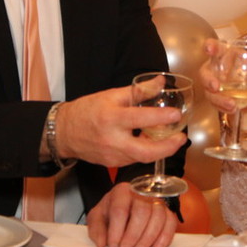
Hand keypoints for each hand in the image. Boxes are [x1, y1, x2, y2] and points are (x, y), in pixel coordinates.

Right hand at [56, 86, 186, 166]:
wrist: (64, 132)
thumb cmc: (88, 110)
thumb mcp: (112, 95)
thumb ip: (139, 90)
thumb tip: (161, 82)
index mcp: (112, 118)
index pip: (141, 119)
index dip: (161, 117)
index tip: (177, 114)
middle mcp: (113, 140)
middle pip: (146, 152)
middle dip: (168, 148)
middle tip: (181, 138)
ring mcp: (113, 155)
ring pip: (142, 157)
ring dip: (159, 149)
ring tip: (170, 137)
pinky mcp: (112, 163)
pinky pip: (134, 159)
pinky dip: (146, 151)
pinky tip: (152, 142)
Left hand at [87, 182, 177, 246]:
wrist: (125, 207)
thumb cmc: (111, 212)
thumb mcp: (98, 217)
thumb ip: (96, 229)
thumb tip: (101, 242)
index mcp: (121, 192)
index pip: (120, 210)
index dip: (117, 231)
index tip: (113, 245)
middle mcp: (141, 192)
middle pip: (141, 212)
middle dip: (133, 235)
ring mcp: (156, 201)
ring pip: (157, 218)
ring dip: (147, 238)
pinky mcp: (167, 211)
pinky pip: (170, 223)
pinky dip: (163, 239)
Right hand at [199, 38, 246, 113]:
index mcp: (223, 54)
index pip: (213, 47)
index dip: (209, 47)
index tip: (209, 48)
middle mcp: (214, 69)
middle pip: (204, 74)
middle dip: (208, 80)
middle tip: (215, 85)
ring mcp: (213, 84)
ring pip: (209, 92)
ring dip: (219, 99)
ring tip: (232, 104)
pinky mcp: (215, 97)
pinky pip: (215, 103)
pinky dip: (223, 107)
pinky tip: (233, 109)